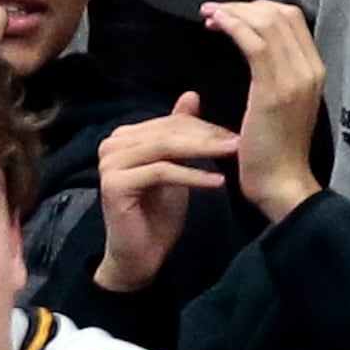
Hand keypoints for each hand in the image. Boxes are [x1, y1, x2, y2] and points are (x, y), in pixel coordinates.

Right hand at [93, 92, 236, 291]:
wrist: (139, 255)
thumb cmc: (157, 213)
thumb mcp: (175, 166)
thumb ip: (179, 134)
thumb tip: (190, 95)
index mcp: (122, 138)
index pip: (171, 122)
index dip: (206, 127)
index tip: (237, 137)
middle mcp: (111, 145)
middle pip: (168, 132)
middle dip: (208, 138)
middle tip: (240, 143)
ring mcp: (109, 164)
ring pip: (165, 148)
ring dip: (204, 152)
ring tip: (234, 155)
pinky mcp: (114, 184)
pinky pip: (162, 172)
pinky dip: (193, 176)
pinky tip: (218, 182)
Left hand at [203, 0, 324, 222]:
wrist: (279, 183)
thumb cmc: (269, 153)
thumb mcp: (278, 108)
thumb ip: (274, 79)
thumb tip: (258, 57)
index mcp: (310, 71)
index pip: (291, 22)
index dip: (259, 12)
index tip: (229, 16)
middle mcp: (309, 69)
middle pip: (281, 15)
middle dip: (244, 7)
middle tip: (214, 11)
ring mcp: (294, 78)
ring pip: (268, 24)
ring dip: (235, 13)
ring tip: (209, 14)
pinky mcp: (274, 90)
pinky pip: (255, 45)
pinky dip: (235, 28)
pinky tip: (216, 25)